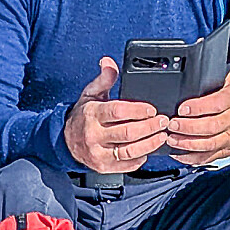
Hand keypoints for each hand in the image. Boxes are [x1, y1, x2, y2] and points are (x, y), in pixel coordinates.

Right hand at [63, 57, 168, 172]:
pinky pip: (128, 164)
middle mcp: (94, 135)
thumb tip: (109, 62)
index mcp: (92, 115)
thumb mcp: (90, 95)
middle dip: (150, 127)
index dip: (138, 110)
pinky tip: (150, 149)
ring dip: (150, 144)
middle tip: (163, 121)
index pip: (118, 111)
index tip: (152, 109)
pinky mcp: (104, 167)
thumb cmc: (83, 117)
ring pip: (130, 151)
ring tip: (162, 136)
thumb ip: (104, 79)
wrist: (66, 142)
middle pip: (127, 132)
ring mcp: (99, 153)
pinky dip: (142, 157)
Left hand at [166, 71, 229, 165]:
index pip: (215, 105)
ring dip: (188, 144)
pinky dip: (192, 158)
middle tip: (172, 124)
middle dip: (188, 127)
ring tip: (172, 139)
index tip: (182, 108)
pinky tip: (179, 153)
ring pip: (208, 144)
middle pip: (210, 127)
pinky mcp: (225, 150)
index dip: (197, 107)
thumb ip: (216, 74)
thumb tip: (199, 59)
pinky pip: (208, 157)